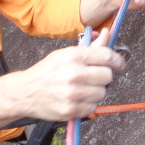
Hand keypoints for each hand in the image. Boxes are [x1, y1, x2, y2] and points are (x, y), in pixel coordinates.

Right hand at [0, 28, 124, 134]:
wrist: (25, 92)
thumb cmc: (47, 71)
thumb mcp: (66, 54)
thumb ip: (90, 47)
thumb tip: (107, 34)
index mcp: (73, 56)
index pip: (106, 56)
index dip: (117, 60)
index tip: (119, 64)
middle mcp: (73, 74)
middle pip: (107, 76)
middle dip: (104, 76)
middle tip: (95, 77)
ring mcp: (72, 94)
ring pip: (102, 92)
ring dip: (97, 91)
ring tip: (84, 88)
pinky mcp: (70, 110)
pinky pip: (93, 107)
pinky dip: (88, 104)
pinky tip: (78, 99)